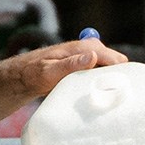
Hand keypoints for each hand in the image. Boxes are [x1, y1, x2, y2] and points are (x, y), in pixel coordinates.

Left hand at [10, 34, 128, 98]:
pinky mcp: (88, 65)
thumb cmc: (35, 73)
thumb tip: (94, 56)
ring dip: (109, 81)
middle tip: (112, 97)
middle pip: (116, 64)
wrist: (25, 76)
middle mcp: (91, 49)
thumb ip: (71, 64)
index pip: (114, 59)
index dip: (120, 75)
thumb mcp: (50, 72)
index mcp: (84, 47)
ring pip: (111, 69)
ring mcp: (91, 57)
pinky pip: (103, 73)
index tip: (120, 92)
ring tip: (105, 97)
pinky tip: (97, 93)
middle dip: (117, 78)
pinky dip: (102, 82)